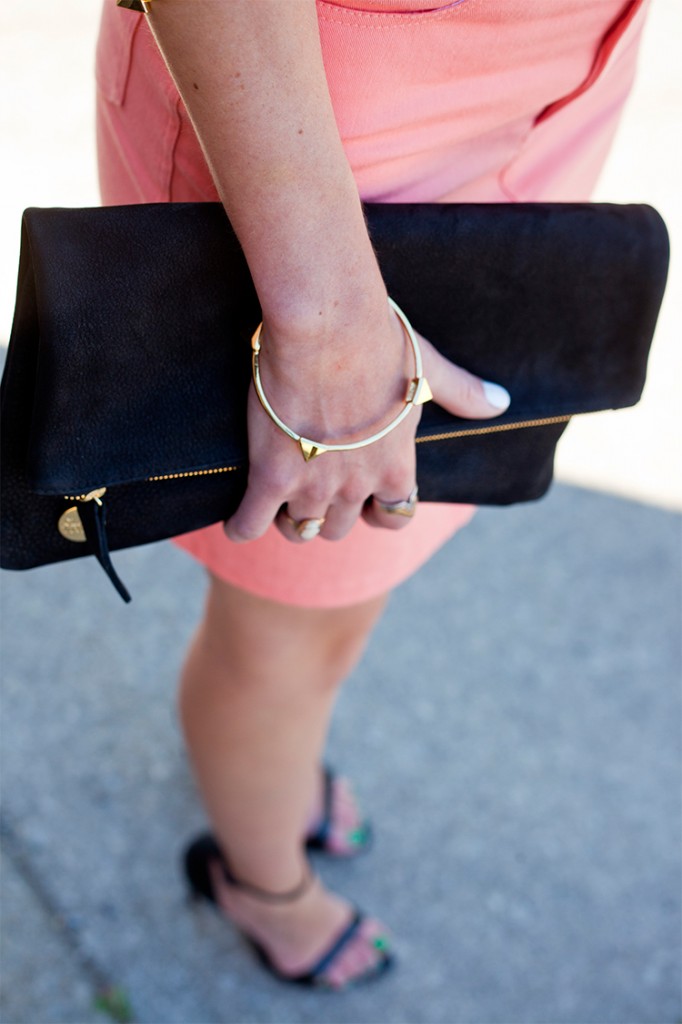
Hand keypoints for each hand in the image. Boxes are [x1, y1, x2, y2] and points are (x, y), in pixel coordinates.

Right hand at [224, 303, 509, 544]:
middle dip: (329, 515)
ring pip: (300, 530)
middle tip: (313, 486)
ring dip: (290, 521)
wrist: (329, 327)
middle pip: (341, 528)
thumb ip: (463, 393)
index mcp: (396, 465)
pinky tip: (238, 523)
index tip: (367, 499)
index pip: (396, 517)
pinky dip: (242, 527)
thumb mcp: (428, 369)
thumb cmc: (380, 342)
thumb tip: (502, 402)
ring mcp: (314, 485)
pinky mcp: (271, 476)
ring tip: (277, 500)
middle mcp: (358, 486)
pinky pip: (250, 523)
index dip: (380, 512)